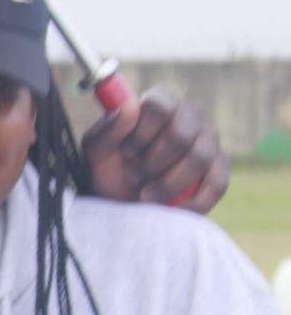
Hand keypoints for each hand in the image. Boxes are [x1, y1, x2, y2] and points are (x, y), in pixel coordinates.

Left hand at [81, 85, 229, 213]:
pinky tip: (171, 209)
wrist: (121, 206)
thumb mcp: (96, 154)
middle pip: (181, 133)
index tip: (127, 153)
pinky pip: (217, 183)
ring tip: (145, 194)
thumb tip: (131, 106)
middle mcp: (189, 116)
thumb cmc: (109, 173)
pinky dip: (192, 202)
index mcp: (158, 105)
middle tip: (134, 177)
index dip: (142, 133)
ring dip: (168, 183)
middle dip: (153, 163)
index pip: (160, 106)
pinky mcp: (218, 170)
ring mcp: (208, 141)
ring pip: (200, 157)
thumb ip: (108, 130)